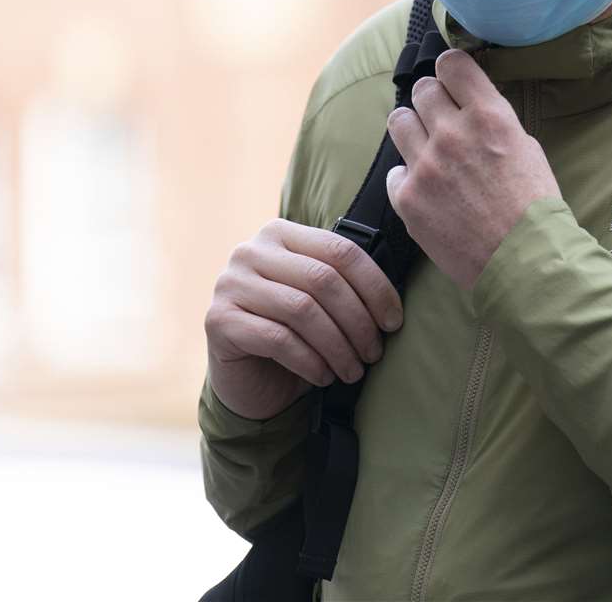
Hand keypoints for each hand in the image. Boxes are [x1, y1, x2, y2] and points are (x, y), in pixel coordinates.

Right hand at [204, 219, 404, 420]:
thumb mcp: (323, 302)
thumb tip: (394, 301)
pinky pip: (277, 339)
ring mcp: (229, 284)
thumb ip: (346, 284)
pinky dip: (310, 361)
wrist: (249, 378)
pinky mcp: (217, 320)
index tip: (394, 322)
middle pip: (323, 280)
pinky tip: (325, 377)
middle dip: (358, 321)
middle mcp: (250, 251)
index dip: (375, 287)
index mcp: (281, 234)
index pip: (341, 251)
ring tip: (354, 370)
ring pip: (302, 310)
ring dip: (338, 346)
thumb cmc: (296, 335)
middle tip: (375, 353)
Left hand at [385, 48, 561, 289]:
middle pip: (421, 89)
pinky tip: (429, 190)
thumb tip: (470, 109)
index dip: (450, 69)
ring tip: (426, 147)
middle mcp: (452, 133)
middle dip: (432, 100)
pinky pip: (395, 171)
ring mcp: (425, 165)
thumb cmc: (534, 206)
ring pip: (399, 120)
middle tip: (442, 118)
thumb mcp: (527, 148)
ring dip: (413, 128)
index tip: (452, 80)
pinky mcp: (407, 197)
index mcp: (489, 115)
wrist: (524, 259)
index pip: (451, 63)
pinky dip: (409, 177)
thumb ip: (493, 122)